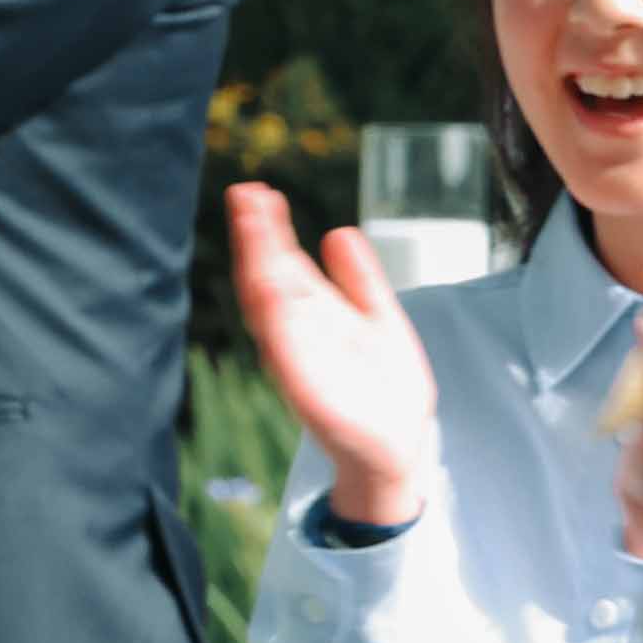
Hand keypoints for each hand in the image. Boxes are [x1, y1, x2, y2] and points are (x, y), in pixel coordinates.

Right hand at [226, 184, 440, 529]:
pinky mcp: (310, 394)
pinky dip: (277, 321)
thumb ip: (359, 280)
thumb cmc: (383, 391)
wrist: (398, 450)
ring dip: (258, 267)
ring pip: (271, 309)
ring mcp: (301, 364)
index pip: (283, 265)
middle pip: (268, 279)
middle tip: (244, 193)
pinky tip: (269, 286)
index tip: (258, 192)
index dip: (269, 230)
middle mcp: (299, 337)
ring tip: (251, 226)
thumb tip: (339, 231)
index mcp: (313, 317)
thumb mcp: (379, 321)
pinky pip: (288, 353)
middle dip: (256, 239)